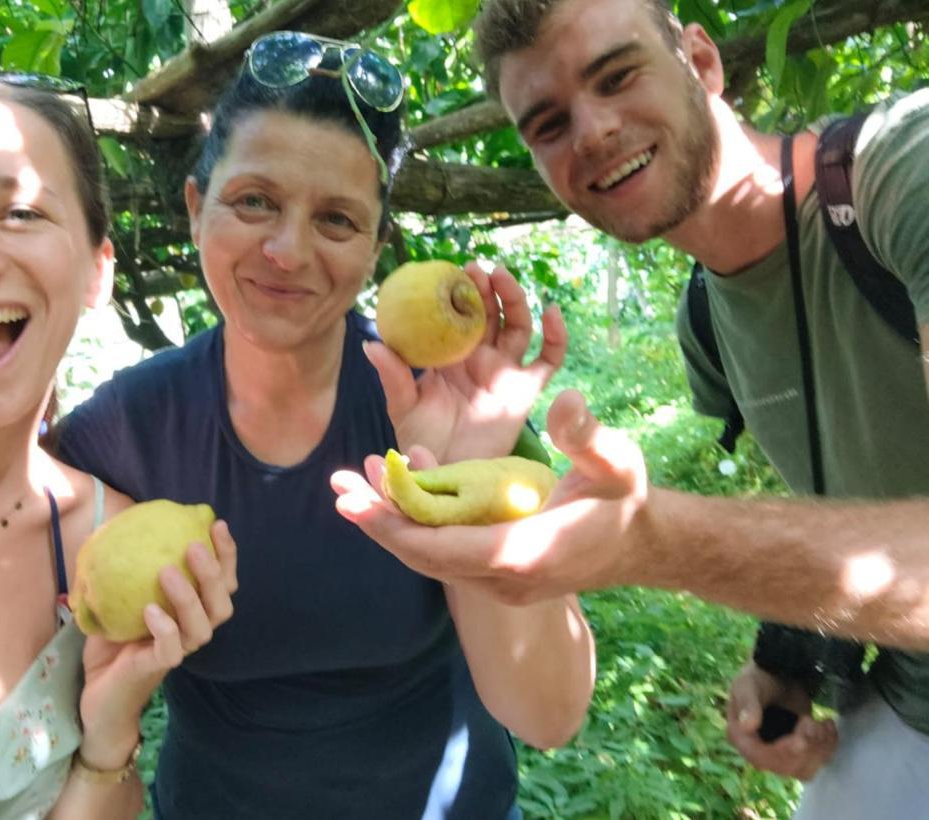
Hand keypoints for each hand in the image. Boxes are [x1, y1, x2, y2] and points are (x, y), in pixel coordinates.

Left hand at [75, 520, 237, 765]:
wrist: (96, 695)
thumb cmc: (111, 646)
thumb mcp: (117, 601)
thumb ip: (125, 573)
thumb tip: (116, 529)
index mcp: (189, 613)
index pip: (221, 583)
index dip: (226, 556)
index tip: (217, 526)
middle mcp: (190, 632)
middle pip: (222, 605)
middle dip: (214, 573)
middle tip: (194, 546)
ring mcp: (176, 652)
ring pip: (202, 628)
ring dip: (189, 598)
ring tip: (168, 572)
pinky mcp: (156, 669)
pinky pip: (171, 650)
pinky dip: (165, 629)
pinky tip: (151, 610)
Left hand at [331, 389, 646, 603]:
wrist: (641, 543)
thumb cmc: (625, 498)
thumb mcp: (616, 462)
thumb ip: (587, 436)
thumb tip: (563, 401)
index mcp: (523, 551)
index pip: (442, 548)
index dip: (396, 525)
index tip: (357, 502)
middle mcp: (503, 577)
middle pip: (423, 556)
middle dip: (379, 520)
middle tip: (339, 486)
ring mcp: (498, 581)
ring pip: (430, 558)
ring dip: (393, 521)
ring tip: (356, 483)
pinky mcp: (496, 574)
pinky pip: (444, 554)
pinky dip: (416, 525)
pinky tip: (399, 489)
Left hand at [367, 263, 565, 463]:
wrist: (449, 474)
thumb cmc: (422, 441)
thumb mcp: (403, 407)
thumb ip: (394, 376)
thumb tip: (371, 343)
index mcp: (448, 356)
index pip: (455, 314)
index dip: (456, 291)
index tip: (448, 270)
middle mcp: (479, 358)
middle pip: (490, 313)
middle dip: (485, 287)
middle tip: (475, 268)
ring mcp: (505, 371)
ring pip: (517, 326)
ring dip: (513, 298)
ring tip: (502, 276)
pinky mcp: (526, 390)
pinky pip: (548, 359)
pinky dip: (555, 335)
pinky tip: (552, 311)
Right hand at [725, 661, 836, 780]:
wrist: (779, 674)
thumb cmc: (759, 678)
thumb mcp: (748, 686)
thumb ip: (748, 704)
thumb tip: (747, 726)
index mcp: (742, 738)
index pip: (761, 758)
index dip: (783, 754)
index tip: (800, 740)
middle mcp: (760, 751)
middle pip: (786, 768)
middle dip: (805, 747)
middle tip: (810, 720)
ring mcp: (781, 754)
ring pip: (804, 769)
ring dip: (819, 749)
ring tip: (822, 723)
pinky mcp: (801, 752)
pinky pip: (818, 762)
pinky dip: (829, 746)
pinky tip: (828, 724)